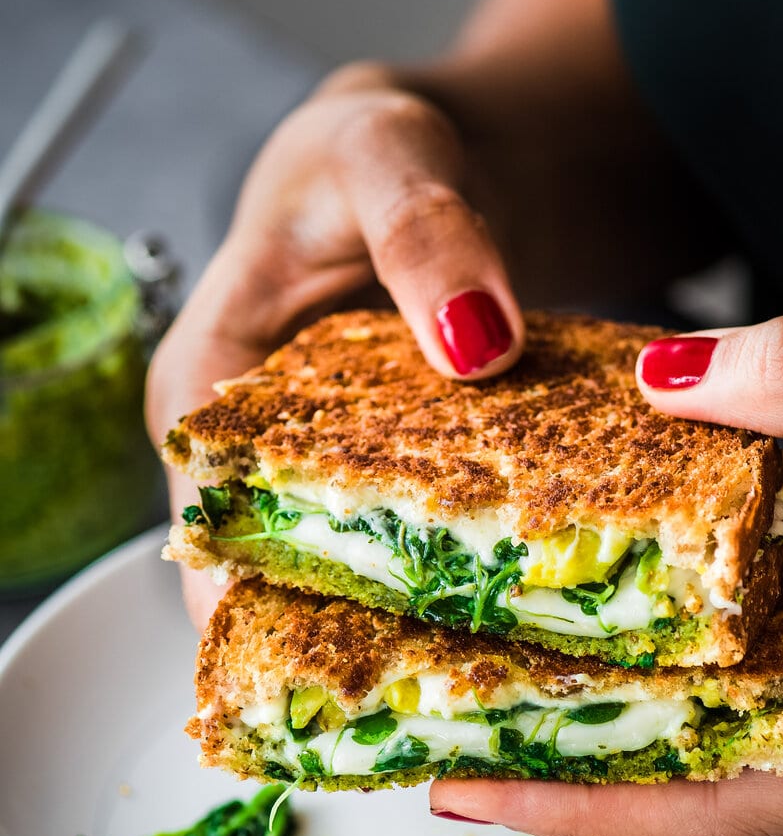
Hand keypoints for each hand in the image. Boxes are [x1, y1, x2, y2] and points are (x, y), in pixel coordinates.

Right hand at [146, 63, 522, 626]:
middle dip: (343, 631)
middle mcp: (258, 437)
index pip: (206, 517)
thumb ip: (424, 231)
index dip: (252, 602)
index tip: (330, 667)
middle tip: (437, 688)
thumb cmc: (374, 146)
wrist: (438, 154)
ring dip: (408, 612)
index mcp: (211, 377)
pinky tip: (523, 602)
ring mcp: (327, 459)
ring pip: (349, 563)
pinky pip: (417, 534)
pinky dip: (458, 567)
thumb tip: (476, 343)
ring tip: (490, 669)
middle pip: (276, 563)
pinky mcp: (394, 465)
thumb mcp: (387, 152)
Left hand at [428, 315, 782, 835]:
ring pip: (741, 690)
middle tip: (459, 703)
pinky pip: (778, 621)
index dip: (591, 810)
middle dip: (584, 745)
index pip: (723, 807)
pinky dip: (703, 597)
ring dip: (637, 666)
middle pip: (710, 760)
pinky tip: (642, 549)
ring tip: (522, 629)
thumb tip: (667, 376)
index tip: (470, 792)